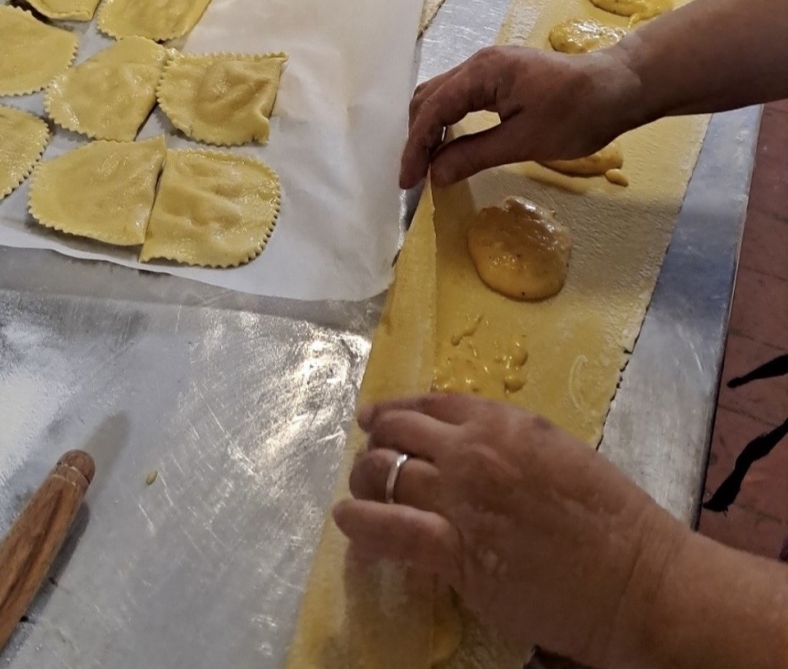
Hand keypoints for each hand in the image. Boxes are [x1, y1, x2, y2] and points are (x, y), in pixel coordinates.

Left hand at [333, 393, 688, 667]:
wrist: (635, 578)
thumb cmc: (610, 518)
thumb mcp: (557, 451)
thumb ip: (505, 439)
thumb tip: (459, 441)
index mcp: (503, 422)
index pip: (428, 404)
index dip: (392, 411)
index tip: (374, 419)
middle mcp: (473, 451)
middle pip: (395, 434)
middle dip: (374, 444)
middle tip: (369, 461)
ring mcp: (460, 498)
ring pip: (383, 474)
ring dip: (364, 481)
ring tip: (360, 494)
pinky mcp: (453, 549)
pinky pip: (386, 528)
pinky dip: (359, 522)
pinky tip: (348, 522)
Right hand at [399, 45, 644, 187]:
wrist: (619, 89)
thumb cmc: (578, 114)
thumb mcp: (524, 142)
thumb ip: (474, 155)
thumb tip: (435, 175)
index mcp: (483, 73)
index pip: (432, 111)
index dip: (416, 149)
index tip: (408, 182)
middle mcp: (479, 64)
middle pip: (428, 99)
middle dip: (416, 139)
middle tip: (414, 177)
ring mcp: (488, 68)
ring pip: (440, 97)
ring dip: (428, 130)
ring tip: (426, 165)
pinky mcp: (498, 77)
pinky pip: (457, 97)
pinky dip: (445, 123)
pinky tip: (447, 146)